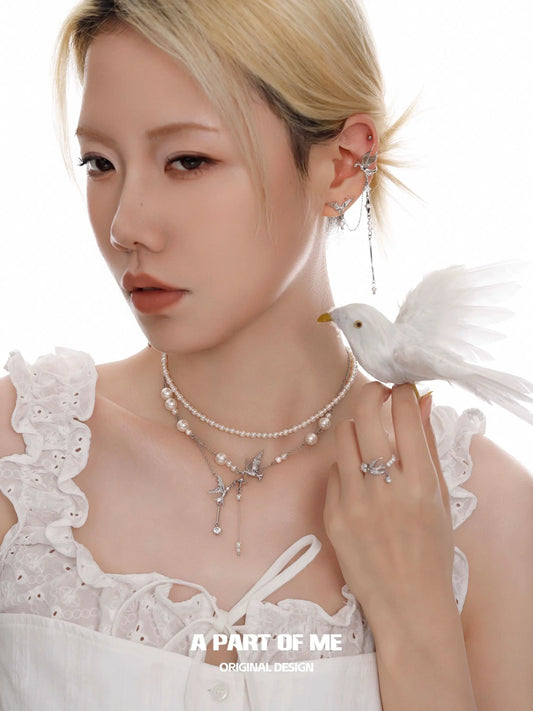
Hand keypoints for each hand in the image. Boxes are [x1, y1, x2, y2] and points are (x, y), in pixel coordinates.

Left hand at [324, 383, 455, 636]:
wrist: (407, 602)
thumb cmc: (431, 549)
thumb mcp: (439, 497)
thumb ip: (428, 446)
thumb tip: (421, 401)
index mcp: (420, 483)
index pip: (405, 416)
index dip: (403, 393)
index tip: (403, 389)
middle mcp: (384, 488)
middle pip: (366, 415)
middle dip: (372, 393)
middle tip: (378, 393)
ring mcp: (354, 502)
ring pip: (343, 437)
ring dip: (356, 429)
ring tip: (367, 441)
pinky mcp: (332, 516)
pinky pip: (333, 472)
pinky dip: (345, 469)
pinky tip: (358, 484)